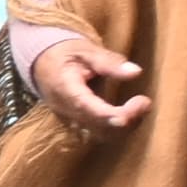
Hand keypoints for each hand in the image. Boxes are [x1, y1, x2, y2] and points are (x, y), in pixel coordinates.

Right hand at [31, 37, 149, 132]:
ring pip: (101, 134)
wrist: (41, 63)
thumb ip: (109, 62)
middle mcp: (66, 109)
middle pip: (98, 127)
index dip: (112, 113)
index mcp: (65, 88)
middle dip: (127, 120)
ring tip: (140, 106)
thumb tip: (136, 72)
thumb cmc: (64, 54)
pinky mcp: (77, 123)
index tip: (138, 105)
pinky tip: (129, 114)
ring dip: (126, 126)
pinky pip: (99, 133)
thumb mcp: (85, 51)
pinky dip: (118, 128)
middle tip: (144, 102)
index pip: (87, 107)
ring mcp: (71, 119)